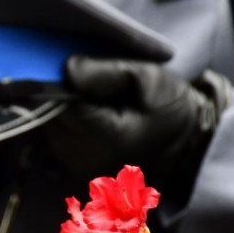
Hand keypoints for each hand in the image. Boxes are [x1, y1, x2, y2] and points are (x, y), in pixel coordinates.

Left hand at [48, 57, 232, 183]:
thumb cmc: (168, 106)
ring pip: (50, 124)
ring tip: (93, 99)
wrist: (183, 141)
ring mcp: (76, 164)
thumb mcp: (148, 78)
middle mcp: (86, 157)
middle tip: (89, 83)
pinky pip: (54, 135)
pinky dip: (65, 120)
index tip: (77, 68)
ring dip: (62, 107)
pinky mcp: (72, 164)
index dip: (62, 81)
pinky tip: (88, 113)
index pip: (62, 104)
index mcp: (106, 137)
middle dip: (62, 93)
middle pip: (51, 114)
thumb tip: (67, 68)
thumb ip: (107, 72)